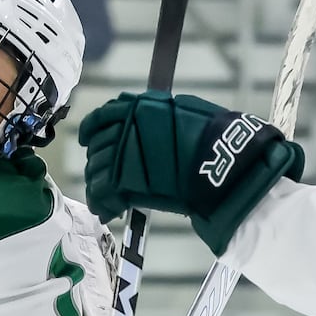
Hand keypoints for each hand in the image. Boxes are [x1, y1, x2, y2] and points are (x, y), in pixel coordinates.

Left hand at [78, 91, 303, 255]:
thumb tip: (149, 126)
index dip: (94, 128)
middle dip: (99, 161)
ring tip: (104, 196)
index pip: (106, 114)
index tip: (89, 138)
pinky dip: (102, 202)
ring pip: (99, 169)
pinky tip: (106, 209)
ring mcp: (126, 153)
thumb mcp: (189, 114)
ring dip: (98, 183)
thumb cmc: (220, 138)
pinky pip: (104, 192)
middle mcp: (129, 126)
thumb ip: (162, 119)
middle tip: (103, 175)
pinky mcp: (128, 181)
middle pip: (101, 145)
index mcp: (144, 106)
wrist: (227, 163)